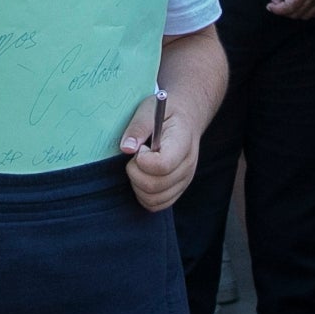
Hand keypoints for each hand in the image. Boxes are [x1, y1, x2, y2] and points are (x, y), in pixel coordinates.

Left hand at [119, 92, 197, 211]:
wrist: (188, 117)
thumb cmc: (167, 112)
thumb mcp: (150, 109)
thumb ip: (138, 127)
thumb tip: (126, 148)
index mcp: (183, 143)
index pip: (162, 165)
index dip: (143, 160)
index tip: (141, 148)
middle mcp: (187, 166)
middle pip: (156, 186)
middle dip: (135, 173)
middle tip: (136, 156)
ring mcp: (184, 180)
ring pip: (154, 199)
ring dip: (138, 186)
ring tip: (140, 167)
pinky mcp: (178, 189)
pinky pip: (158, 205)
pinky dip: (144, 196)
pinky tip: (143, 177)